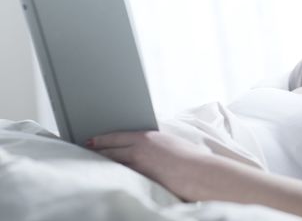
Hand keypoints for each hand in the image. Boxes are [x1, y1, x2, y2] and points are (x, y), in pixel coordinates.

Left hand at [88, 130, 213, 200]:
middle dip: (96, 152)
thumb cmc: (191, 159)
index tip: (90, 141)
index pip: (116, 136)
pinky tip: (107, 180)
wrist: (199, 173)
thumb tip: (145, 149)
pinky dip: (114, 178)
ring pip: (113, 165)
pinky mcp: (141, 180)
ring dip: (102, 166)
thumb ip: (155, 144)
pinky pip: (123, 178)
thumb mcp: (171, 143)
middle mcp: (139, 149)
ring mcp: (139, 166)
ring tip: (92, 168)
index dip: (101, 139)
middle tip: (85, 153)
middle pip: (110, 151)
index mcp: (147, 136)